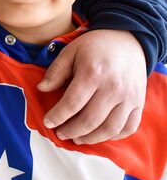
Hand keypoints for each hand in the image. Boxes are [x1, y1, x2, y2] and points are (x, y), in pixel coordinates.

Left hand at [38, 29, 145, 143]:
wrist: (128, 40)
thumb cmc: (95, 46)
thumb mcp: (70, 51)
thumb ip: (56, 71)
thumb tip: (41, 89)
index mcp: (93, 73)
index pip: (72, 103)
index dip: (58, 116)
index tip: (48, 122)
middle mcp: (113, 88)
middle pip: (90, 120)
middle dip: (72, 131)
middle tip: (60, 134)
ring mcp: (129, 98)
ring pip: (109, 129)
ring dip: (91, 139)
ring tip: (77, 138)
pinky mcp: (139, 103)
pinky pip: (128, 127)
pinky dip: (114, 136)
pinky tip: (99, 135)